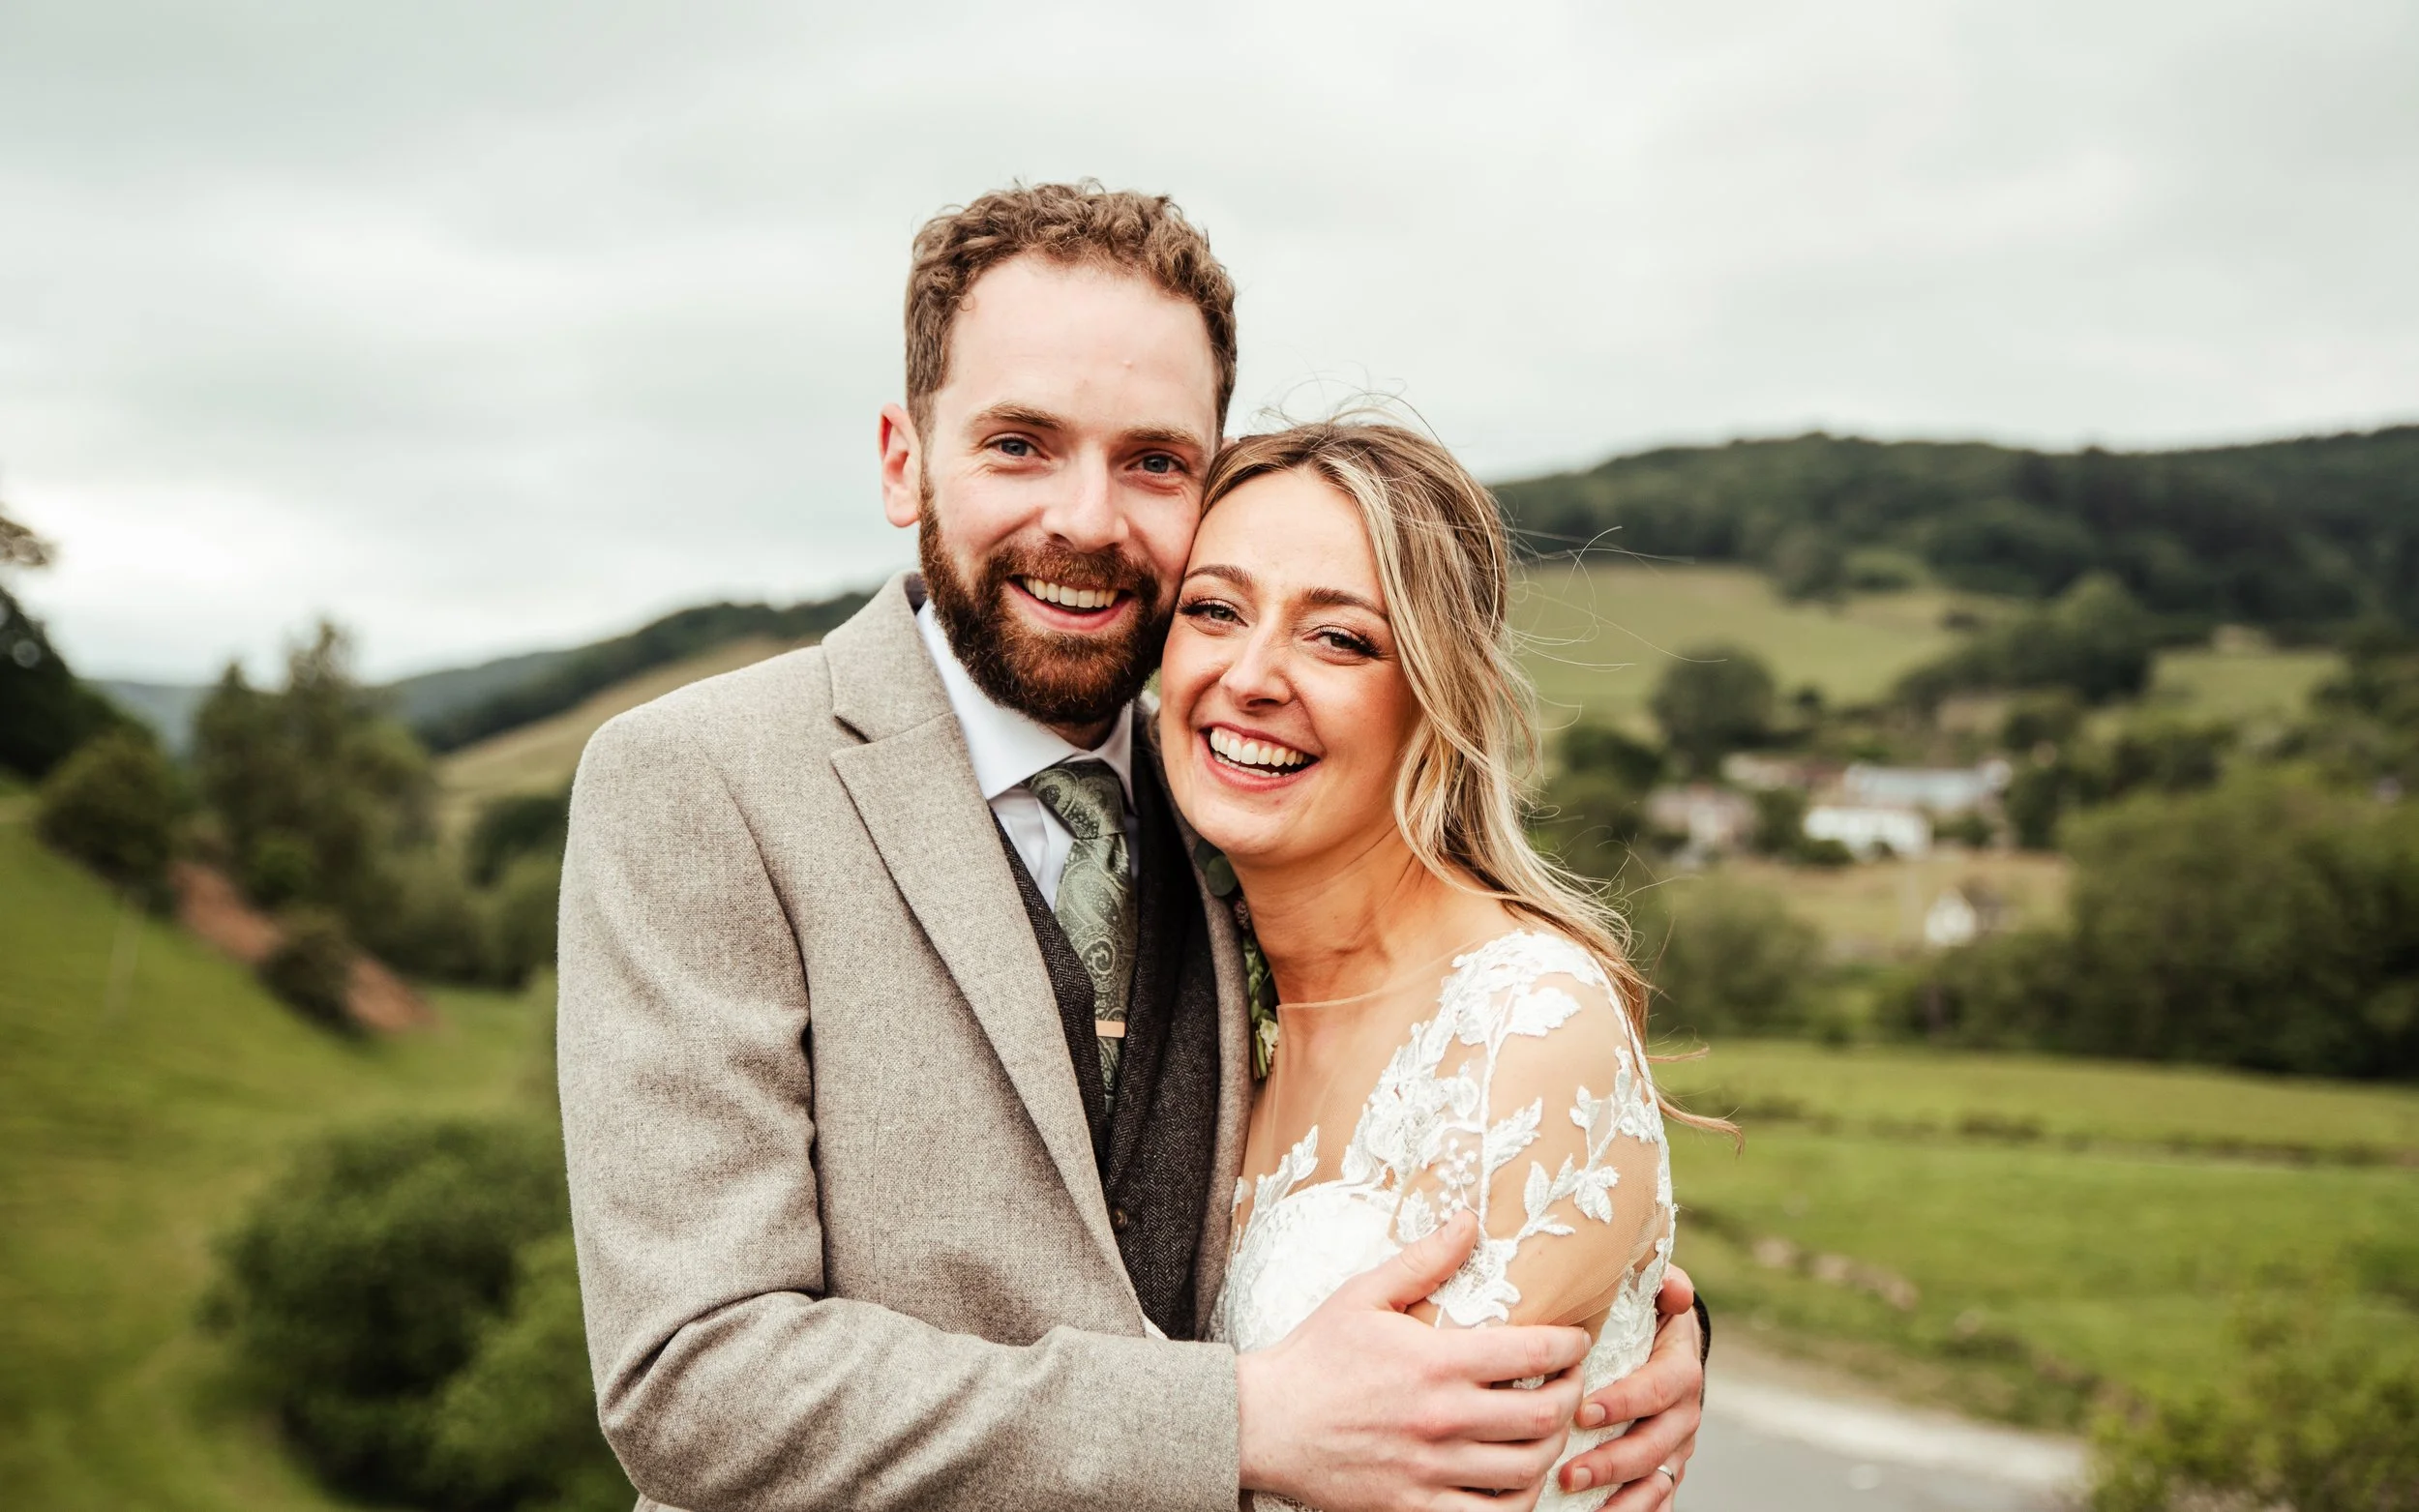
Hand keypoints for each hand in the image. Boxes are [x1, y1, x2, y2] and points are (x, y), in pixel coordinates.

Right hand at [1236, 1211, 1594, 1511]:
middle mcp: (1441, 1419)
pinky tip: (1517, 1483)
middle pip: (1545, 1417)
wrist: (1263, 1424)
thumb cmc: (1314, 1357)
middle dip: (1572, 1396)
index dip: (1571, 1347)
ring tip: (1550, 1430)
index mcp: (1434, 1361)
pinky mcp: (1413, 1509)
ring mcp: (1430, 1471)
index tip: (1576, 1342)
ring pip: (1527, 1470)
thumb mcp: (1363, 1295)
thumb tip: (1468, 1221)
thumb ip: (1423, 1261)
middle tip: (1570, 1383)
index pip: (1533, 1354)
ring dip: (1552, 1449)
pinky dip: (1517, 1504)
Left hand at [1555, 1265, 1703, 1507]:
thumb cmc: (1642, 1315)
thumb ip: (1660, 1283)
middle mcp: (1684, 1413)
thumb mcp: (1649, 1292)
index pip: (1658, 1388)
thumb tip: (1676, 1288)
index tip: (1584, 1411)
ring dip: (1618, 1498)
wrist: (1661, 1345)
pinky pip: (1655, 1501)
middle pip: (1655, 1445)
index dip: (1625, 1402)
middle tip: (1569, 1473)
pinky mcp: (1663, 1471)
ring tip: (1575, 1500)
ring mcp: (1676, 1448)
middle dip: (1613, 1462)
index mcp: (1680, 1369)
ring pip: (1655, 1481)